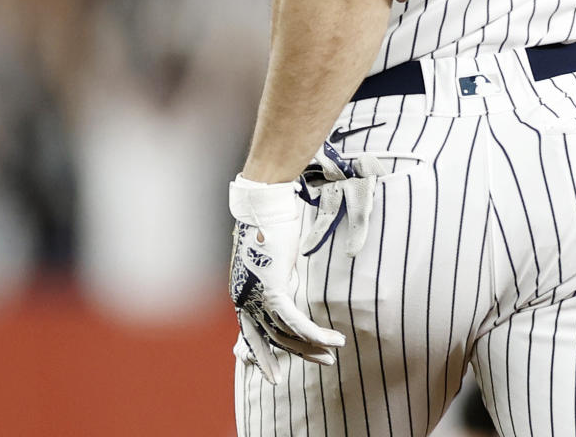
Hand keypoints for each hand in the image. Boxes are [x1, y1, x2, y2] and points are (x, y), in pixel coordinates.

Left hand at [229, 174, 344, 380]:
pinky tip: (335, 340)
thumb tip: (287, 290)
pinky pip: (296, 323)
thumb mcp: (273, 260)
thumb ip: (277, 280)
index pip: (249, 334)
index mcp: (241, 292)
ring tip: (332, 355)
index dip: (260, 355)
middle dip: (288, 358)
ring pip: (286, 335)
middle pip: (269, 340)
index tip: (270, 372)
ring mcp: (256, 297)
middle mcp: (244, 299)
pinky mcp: (273, 291)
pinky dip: (317, 334)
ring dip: (312, 348)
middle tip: (308, 370)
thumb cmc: (270, 225)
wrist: (264, 204)